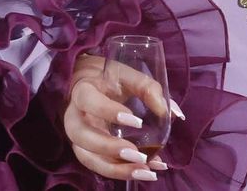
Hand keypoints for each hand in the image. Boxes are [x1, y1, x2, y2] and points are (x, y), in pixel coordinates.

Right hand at [62, 53, 176, 181]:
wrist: (88, 83)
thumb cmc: (108, 78)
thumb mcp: (127, 75)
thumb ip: (147, 88)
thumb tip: (171, 113)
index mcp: (82, 90)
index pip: (88, 101)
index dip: (108, 111)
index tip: (136, 122)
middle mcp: (74, 115)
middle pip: (80, 135)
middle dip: (109, 148)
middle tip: (138, 155)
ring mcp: (78, 136)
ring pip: (86, 157)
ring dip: (114, 169)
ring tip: (144, 171)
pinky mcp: (86, 150)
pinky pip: (98, 165)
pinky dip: (121, 172)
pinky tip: (146, 171)